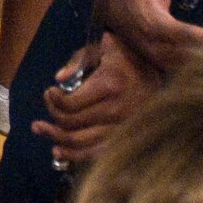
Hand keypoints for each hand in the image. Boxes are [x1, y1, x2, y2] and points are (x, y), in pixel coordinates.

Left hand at [33, 33, 159, 164]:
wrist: (162, 75)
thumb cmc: (127, 57)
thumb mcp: (103, 47)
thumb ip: (78, 61)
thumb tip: (58, 79)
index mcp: (109, 86)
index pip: (70, 105)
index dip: (53, 101)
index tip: (49, 91)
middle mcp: (116, 111)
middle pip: (71, 124)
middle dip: (51, 117)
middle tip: (45, 108)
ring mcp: (122, 128)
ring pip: (81, 144)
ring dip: (56, 138)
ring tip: (40, 130)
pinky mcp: (126, 139)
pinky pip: (96, 154)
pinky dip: (75, 155)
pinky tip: (59, 151)